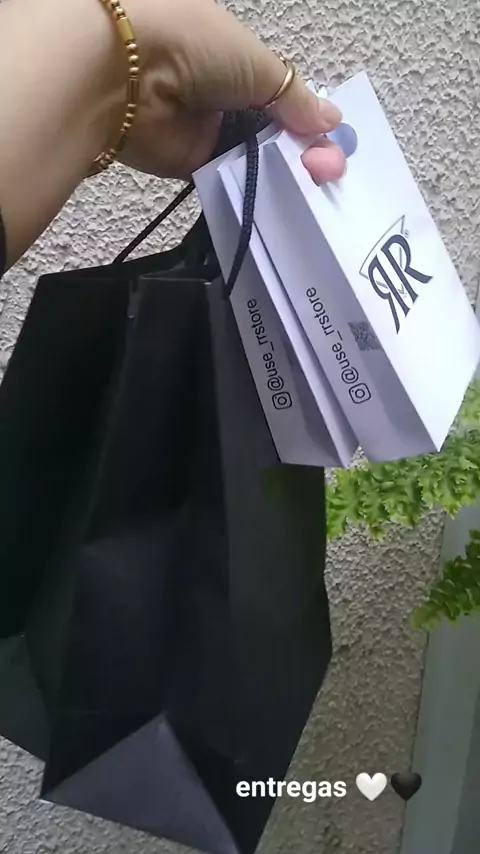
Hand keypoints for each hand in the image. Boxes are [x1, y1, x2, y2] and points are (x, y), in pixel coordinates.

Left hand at [117, 0, 345, 181]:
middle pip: (274, 131)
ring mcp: (207, 130)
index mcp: (236, 56)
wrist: (126, 74)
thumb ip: (296, 99)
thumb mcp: (259, 63)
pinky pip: (230, 180)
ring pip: (255, 159)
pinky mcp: (191, 164)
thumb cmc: (192, 45)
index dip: (309, 120)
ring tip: (313, 185)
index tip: (332, 145)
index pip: (284, 94)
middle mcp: (223, 93)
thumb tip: (330, 121)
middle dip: (304, 151)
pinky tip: (283, 199)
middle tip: (326, 172)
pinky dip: (253, 189)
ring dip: (284, 172)